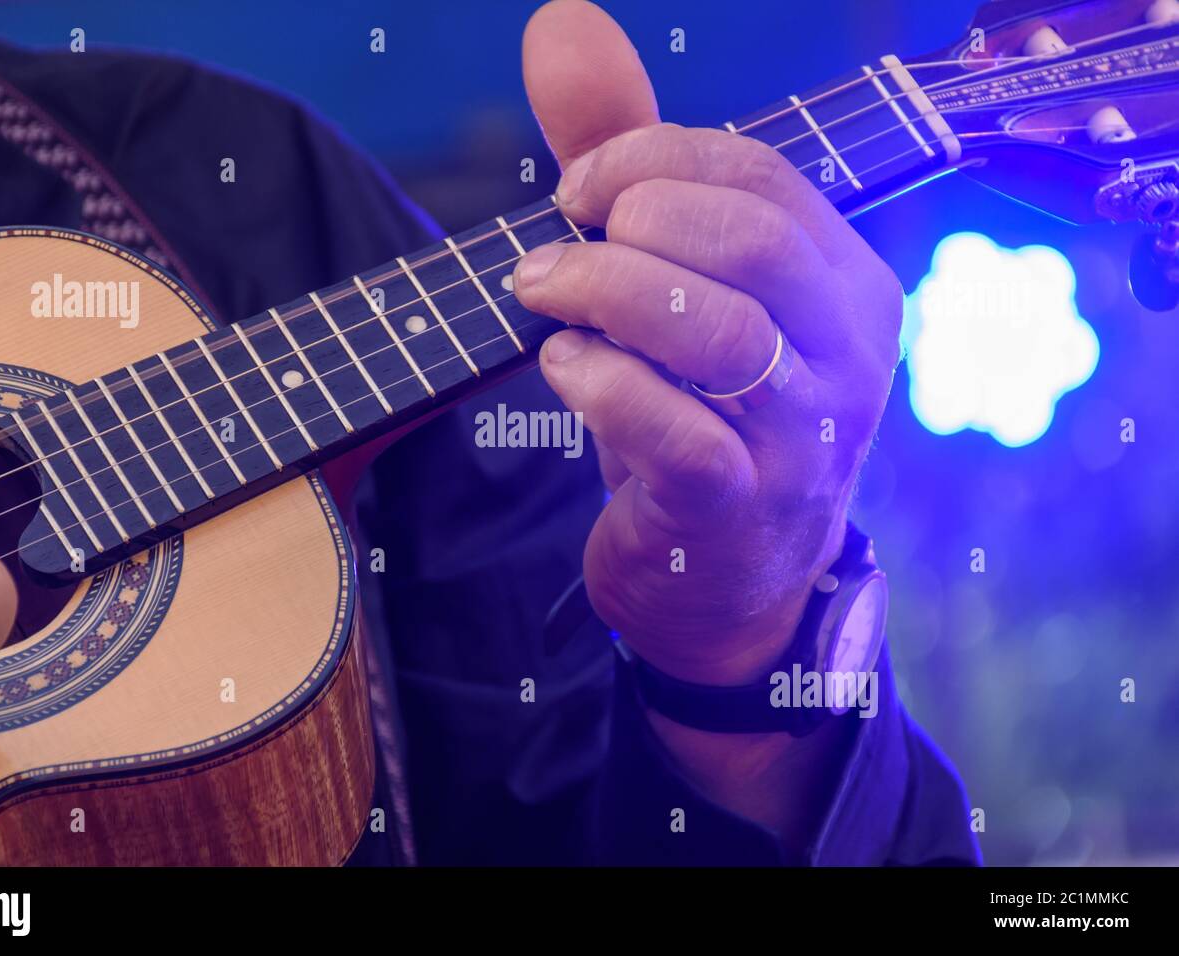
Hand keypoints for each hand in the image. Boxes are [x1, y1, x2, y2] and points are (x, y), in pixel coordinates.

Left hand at [516, 1, 902, 687]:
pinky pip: (679, 432)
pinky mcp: (742, 508)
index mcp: (845, 282)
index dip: (653, 161)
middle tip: (552, 246)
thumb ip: (629, 162)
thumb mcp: (676, 288)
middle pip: (753, 240)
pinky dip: (602, 384)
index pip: (762, 179)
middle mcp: (850, 353)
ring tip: (539, 295)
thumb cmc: (698, 412)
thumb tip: (560, 18)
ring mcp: (806, 437)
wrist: (724, 577)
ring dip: (605, 293)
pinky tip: (562, 367)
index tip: (575, 190)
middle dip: (634, 221)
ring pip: (721, 330)